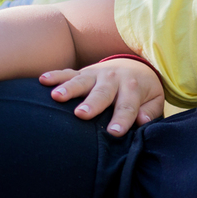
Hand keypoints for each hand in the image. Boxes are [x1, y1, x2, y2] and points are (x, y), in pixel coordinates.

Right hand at [40, 57, 164, 136]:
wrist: (134, 64)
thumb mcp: (154, 99)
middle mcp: (113, 79)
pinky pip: (67, 73)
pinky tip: (42, 80)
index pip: (128, 106)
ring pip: (81, 82)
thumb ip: (150, 111)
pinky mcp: (82, 72)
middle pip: (102, 93)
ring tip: (56, 97)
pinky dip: (55, 76)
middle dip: (92, 104)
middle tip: (81, 115)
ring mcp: (95, 75)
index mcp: (132, 88)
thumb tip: (142, 121)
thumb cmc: (143, 91)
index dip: (122, 119)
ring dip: (68, 89)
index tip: (115, 133)